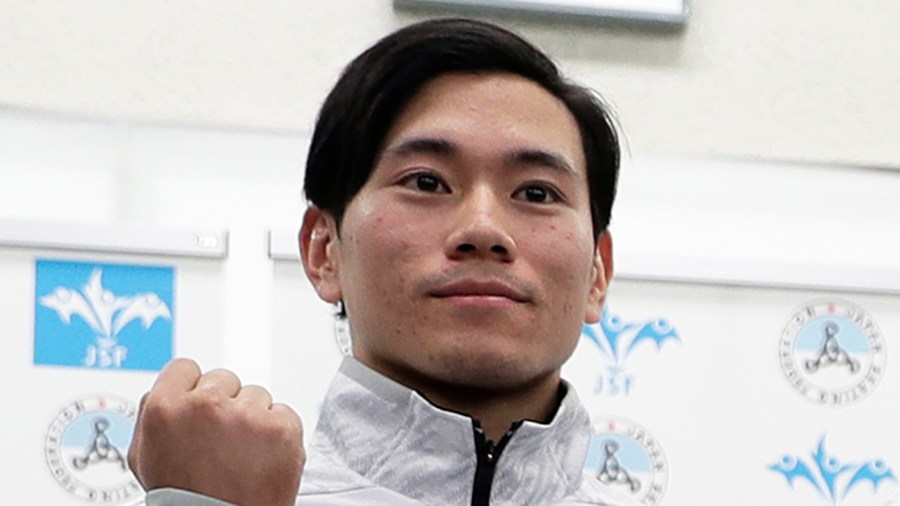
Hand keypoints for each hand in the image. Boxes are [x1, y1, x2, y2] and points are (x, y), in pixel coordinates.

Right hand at [128, 358, 303, 505]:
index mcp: (166, 408)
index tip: (200, 407)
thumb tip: (164, 390)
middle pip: (224, 378)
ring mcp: (246, 415)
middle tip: (221, 439)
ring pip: (256, 395)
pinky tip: (262, 457)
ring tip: (241, 454)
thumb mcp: (146, 457)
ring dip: (252, 418)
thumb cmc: (183, 499)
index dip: (192, 389)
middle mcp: (206, 406)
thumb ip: (151, 414)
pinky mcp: (281, 427)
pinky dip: (278, 433)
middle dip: (225, 403)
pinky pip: (283, 413)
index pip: (185, 368)